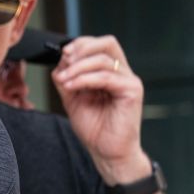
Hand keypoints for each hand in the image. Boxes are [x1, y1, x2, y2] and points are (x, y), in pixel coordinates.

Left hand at [52, 35, 147, 182]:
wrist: (106, 151)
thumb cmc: (94, 126)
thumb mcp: (72, 96)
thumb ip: (67, 77)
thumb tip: (61, 60)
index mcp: (110, 71)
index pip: (99, 44)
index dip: (80, 44)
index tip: (62, 54)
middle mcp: (122, 72)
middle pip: (107, 43)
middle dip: (82, 48)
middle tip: (65, 61)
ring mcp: (129, 81)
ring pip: (104, 59)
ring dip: (77, 67)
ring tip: (64, 80)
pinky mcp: (132, 92)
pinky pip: (106, 77)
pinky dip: (84, 79)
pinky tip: (71, 86)